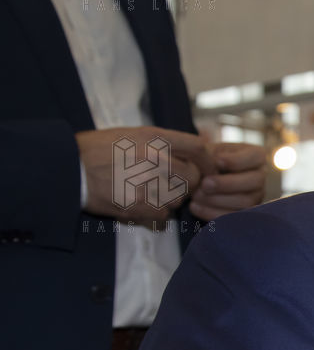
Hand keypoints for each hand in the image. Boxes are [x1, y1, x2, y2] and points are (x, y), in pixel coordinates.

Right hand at [77, 126, 209, 227]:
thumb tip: (196, 148)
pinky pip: (164, 215)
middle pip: (193, 177)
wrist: (68, 169)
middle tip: (172, 185)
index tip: (209, 169)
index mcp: (155, 138)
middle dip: (188, 183)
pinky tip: (140, 205)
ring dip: (170, 199)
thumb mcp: (132, 134)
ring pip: (179, 198)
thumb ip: (164, 142)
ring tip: (147, 192)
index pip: (198, 148)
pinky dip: (156, 215)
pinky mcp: (140, 205)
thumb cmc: (97, 150)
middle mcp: (156, 159)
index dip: (208, 160)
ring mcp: (149, 183)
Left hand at [190, 142, 266, 220]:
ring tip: (196, 196)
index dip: (236, 161)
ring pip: (246, 202)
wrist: (198, 178)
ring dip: (218, 200)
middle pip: (254, 181)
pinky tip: (195, 207)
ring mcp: (255, 197)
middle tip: (204, 184)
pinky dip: (213, 213)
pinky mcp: (244, 213)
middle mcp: (260, 177)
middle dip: (227, 184)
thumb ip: (210, 155)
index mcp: (256, 157)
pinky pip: (234, 217)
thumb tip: (211, 165)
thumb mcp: (207, 151)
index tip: (216, 161)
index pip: (255, 157)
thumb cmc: (204, 160)